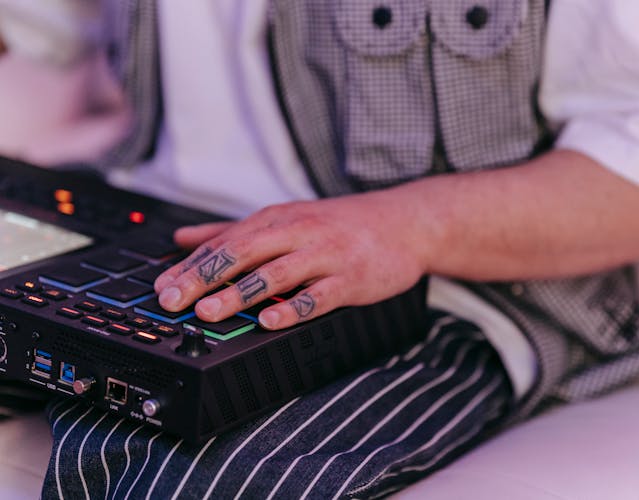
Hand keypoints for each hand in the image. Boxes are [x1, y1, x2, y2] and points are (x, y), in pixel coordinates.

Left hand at [153, 189, 435, 329]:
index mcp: (278, 219)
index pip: (226, 242)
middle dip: (205, 277)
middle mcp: (298, 233)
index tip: (161, 288)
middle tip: (173, 300)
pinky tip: (269, 321)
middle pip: (244, 253)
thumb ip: (232, 230)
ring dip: (240, 292)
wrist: (403, 223)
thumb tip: (183, 239)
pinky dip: (293, 308)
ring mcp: (326, 255)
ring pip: (276, 273)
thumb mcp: (285, 218)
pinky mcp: (350, 278)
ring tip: (209, 310)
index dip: (191, 266)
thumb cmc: (340, 224)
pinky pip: (318, 295)